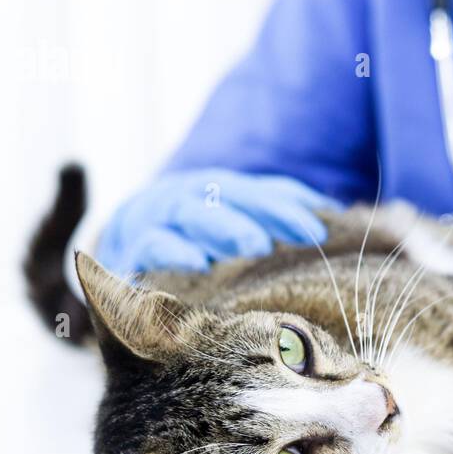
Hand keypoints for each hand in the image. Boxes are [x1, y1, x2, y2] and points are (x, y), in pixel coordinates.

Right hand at [96, 169, 340, 276]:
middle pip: (230, 198)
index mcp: (217, 189)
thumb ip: (276, 210)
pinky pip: (153, 246)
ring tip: (256, 245)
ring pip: (193, 216)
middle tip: (302, 234)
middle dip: (266, 214)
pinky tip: (199, 264)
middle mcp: (190, 197)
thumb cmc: (193, 233)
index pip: (259, 193)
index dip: (290, 208)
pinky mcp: (130, 247)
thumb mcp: (233, 216)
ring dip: (225, 228)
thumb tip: (334, 211)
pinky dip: (175, 251)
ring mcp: (158, 219)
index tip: (323, 230)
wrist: (118, 240)